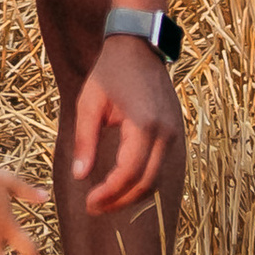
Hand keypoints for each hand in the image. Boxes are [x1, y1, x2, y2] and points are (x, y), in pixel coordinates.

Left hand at [73, 34, 183, 216]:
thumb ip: (85, 140)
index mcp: (144, 125)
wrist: (139, 46)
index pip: (129, 173)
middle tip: (94, 207)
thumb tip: (80, 177)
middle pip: (146, 184)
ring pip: (157, 180)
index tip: (89, 202)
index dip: (109, 194)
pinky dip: (142, 182)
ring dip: (132, 196)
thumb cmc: (110, 72)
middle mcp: (165, 133)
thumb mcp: (89, 103)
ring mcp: (174, 134)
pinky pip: (160, 167)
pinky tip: (121, 186)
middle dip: (120, 201)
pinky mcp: (174, 133)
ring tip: (105, 201)